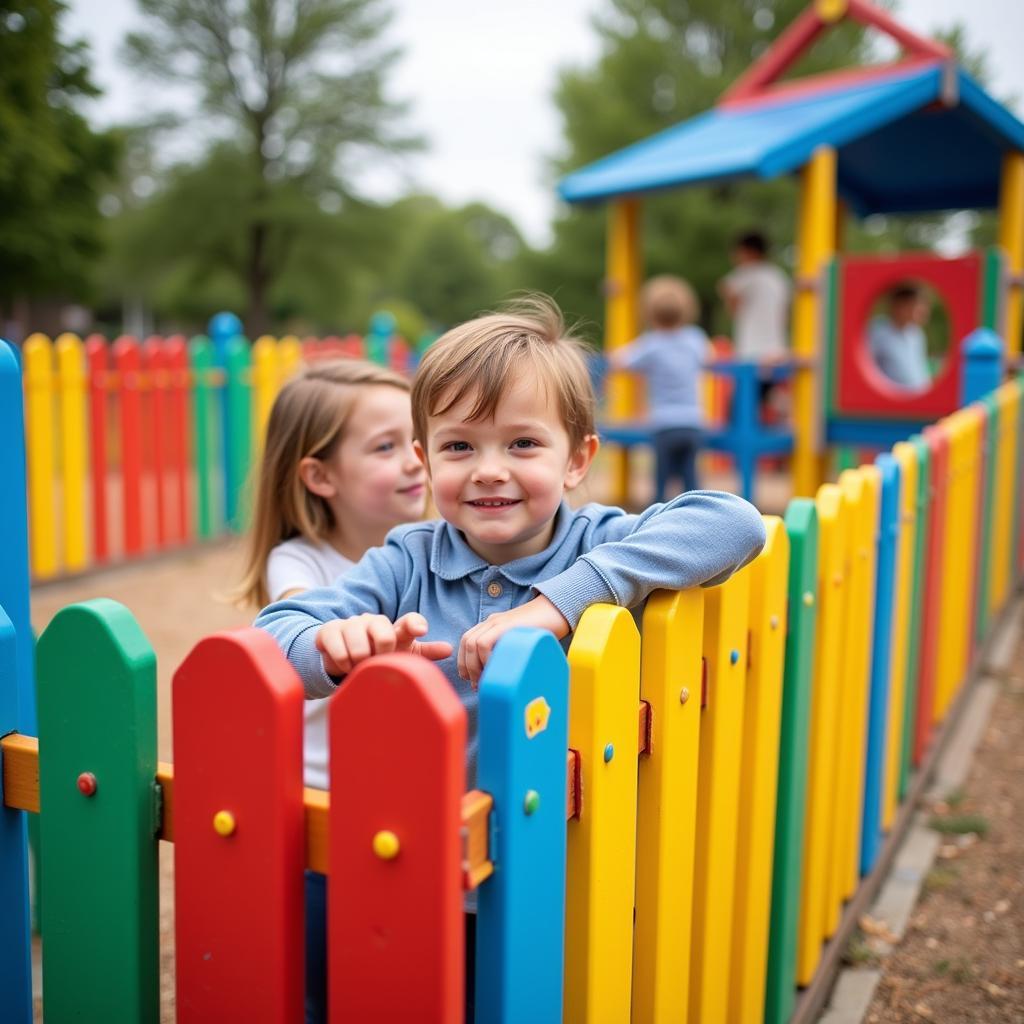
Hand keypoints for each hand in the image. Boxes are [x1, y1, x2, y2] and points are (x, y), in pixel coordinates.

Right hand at [316, 612, 452, 676]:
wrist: (341, 655)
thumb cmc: (378, 654)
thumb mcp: (402, 654)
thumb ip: (425, 652)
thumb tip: (449, 649)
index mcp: (394, 628)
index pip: (409, 621)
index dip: (414, 624)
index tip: (420, 630)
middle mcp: (374, 621)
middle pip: (384, 634)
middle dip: (381, 654)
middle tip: (376, 662)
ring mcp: (351, 624)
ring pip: (360, 646)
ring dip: (360, 662)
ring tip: (359, 665)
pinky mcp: (330, 631)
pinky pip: (338, 650)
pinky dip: (342, 663)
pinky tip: (344, 664)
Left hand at [457, 595, 569, 687]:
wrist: (555, 611)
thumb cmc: (541, 631)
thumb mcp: (518, 642)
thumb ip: (507, 652)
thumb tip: (500, 678)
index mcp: (491, 626)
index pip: (466, 642)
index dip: (464, 663)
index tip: (471, 680)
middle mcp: (491, 622)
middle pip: (466, 642)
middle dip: (467, 667)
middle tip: (478, 684)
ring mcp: (497, 622)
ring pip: (472, 643)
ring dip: (475, 665)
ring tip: (486, 680)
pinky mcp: (506, 625)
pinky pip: (485, 642)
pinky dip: (485, 658)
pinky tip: (497, 669)